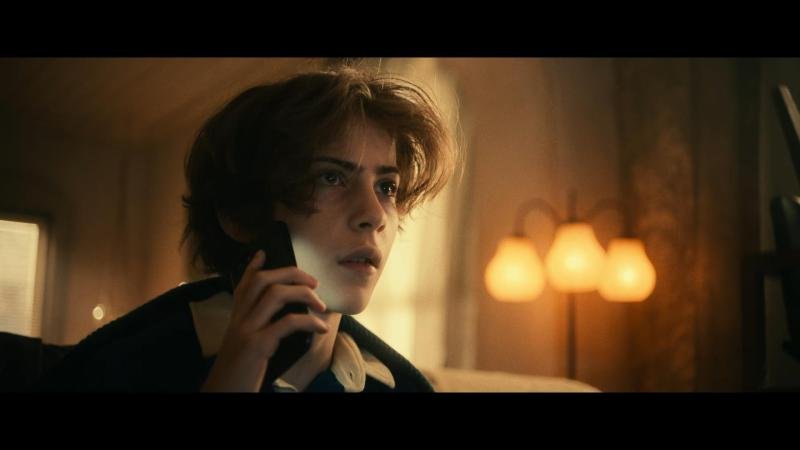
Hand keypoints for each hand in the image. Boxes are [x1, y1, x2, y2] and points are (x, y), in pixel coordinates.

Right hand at [201, 250, 328, 391]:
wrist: (222, 394)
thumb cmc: (239, 372)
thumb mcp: (245, 346)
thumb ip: (259, 329)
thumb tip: (290, 318)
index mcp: (236, 319)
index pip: (244, 284)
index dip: (254, 266)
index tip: (263, 252)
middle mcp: (239, 319)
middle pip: (263, 281)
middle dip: (292, 274)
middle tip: (313, 282)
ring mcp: (247, 330)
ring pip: (276, 295)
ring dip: (304, 294)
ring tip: (321, 304)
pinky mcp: (257, 346)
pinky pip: (287, 323)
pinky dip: (309, 322)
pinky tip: (321, 327)